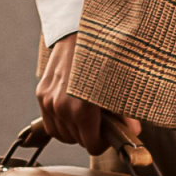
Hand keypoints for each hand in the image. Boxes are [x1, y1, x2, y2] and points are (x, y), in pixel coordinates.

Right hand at [37, 33, 141, 154]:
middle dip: (90, 134)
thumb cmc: (104, 54)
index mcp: (82, 109)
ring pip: (61, 134)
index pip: (92, 145)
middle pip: (77, 141)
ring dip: (75, 129)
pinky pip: (50, 122)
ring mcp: (48, 100)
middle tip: (102, 121)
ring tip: (88, 115)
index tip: (110, 134)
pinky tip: (73, 110)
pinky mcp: (41, 93)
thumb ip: (126, 113)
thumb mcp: (122, 84)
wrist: (80, 30)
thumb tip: (133, 132)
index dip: (104, 142)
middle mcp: (61, 107)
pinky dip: (61, 121)